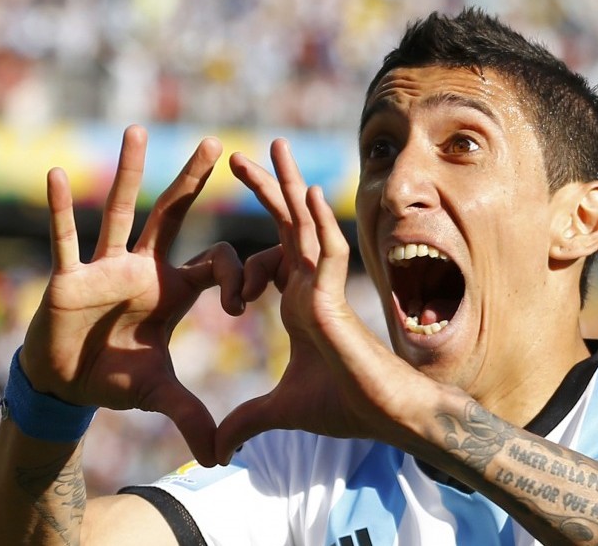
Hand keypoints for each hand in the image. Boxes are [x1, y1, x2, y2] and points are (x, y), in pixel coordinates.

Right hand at [20, 125, 243, 465]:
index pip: (217, 264)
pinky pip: (64, 240)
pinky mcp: (68, 279)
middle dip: (192, 181)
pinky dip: (57, 212)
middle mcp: (143, 269)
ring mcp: (105, 268)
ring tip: (136, 130)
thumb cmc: (114, 377)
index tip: (243, 303)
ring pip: (120, 213)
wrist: (67, 384)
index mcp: (174, 289)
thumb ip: (189, 412)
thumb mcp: (157, 392)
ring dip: (127, 174)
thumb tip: (219, 455)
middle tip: (214, 142)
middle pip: (173, 216)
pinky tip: (53, 176)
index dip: (238, 275)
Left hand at [216, 139, 432, 461]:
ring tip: (273, 146)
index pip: (271, 258)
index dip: (243, 259)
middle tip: (238, 157)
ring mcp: (325, 289)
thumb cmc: (342, 406)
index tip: (228, 285)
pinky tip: (306, 193)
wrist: (382, 417)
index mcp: (299, 302)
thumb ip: (246, 422)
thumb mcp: (278, 410)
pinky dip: (320, 224)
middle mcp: (312, 287)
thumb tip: (215, 451)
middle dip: (265, 190)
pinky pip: (329, 254)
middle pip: (286, 226)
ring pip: (307, 226)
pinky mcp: (338, 301)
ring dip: (290, 186)